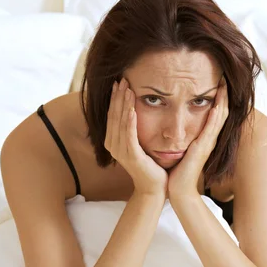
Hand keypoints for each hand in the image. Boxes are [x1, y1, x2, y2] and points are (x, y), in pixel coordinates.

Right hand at [105, 78, 167, 196]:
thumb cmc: (150, 164)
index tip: (120, 81)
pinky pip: (129, 135)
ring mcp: (121, 152)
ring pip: (120, 123)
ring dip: (123, 104)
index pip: (112, 115)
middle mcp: (113, 146)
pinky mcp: (131, 156)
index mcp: (113, 141)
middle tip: (122, 79)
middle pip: (114, 116)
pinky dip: (129, 121)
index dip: (115, 98)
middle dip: (118, 97)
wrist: (155, 187)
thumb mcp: (139, 143)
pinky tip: (132, 109)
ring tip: (128, 89)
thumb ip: (134, 128)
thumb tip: (135, 109)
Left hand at [167, 75, 228, 199]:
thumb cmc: (177, 170)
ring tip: (224, 83)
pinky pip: (211, 130)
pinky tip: (216, 105)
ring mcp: (208, 143)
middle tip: (225, 74)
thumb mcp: (182, 147)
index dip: (218, 96)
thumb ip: (183, 136)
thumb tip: (176, 124)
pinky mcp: (202, 149)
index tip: (218, 79)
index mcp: (204, 136)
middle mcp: (209, 138)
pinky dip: (215, 117)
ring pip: (220, 117)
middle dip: (224, 93)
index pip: (215, 112)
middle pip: (222, 111)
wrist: (178, 189)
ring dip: (222, 100)